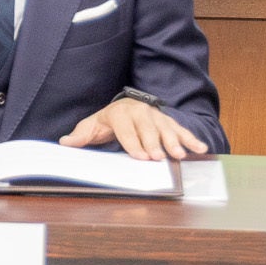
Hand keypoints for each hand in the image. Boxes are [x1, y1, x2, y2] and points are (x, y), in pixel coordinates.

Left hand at [61, 97, 207, 161]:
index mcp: (119, 113)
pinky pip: (181, 130)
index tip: (140, 156)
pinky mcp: (168, 121)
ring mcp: (156, 116)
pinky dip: (191, 139)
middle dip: (154, 143)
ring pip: (166, 129)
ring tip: (180, 154)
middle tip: (160, 157)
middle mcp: (139, 112)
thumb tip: (64, 143)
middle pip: (148, 129)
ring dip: (174, 142)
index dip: (133, 143)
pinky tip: (201, 148)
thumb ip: (81, 136)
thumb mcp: (91, 126)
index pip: (126, 129)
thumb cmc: (107, 121)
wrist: (125, 107)